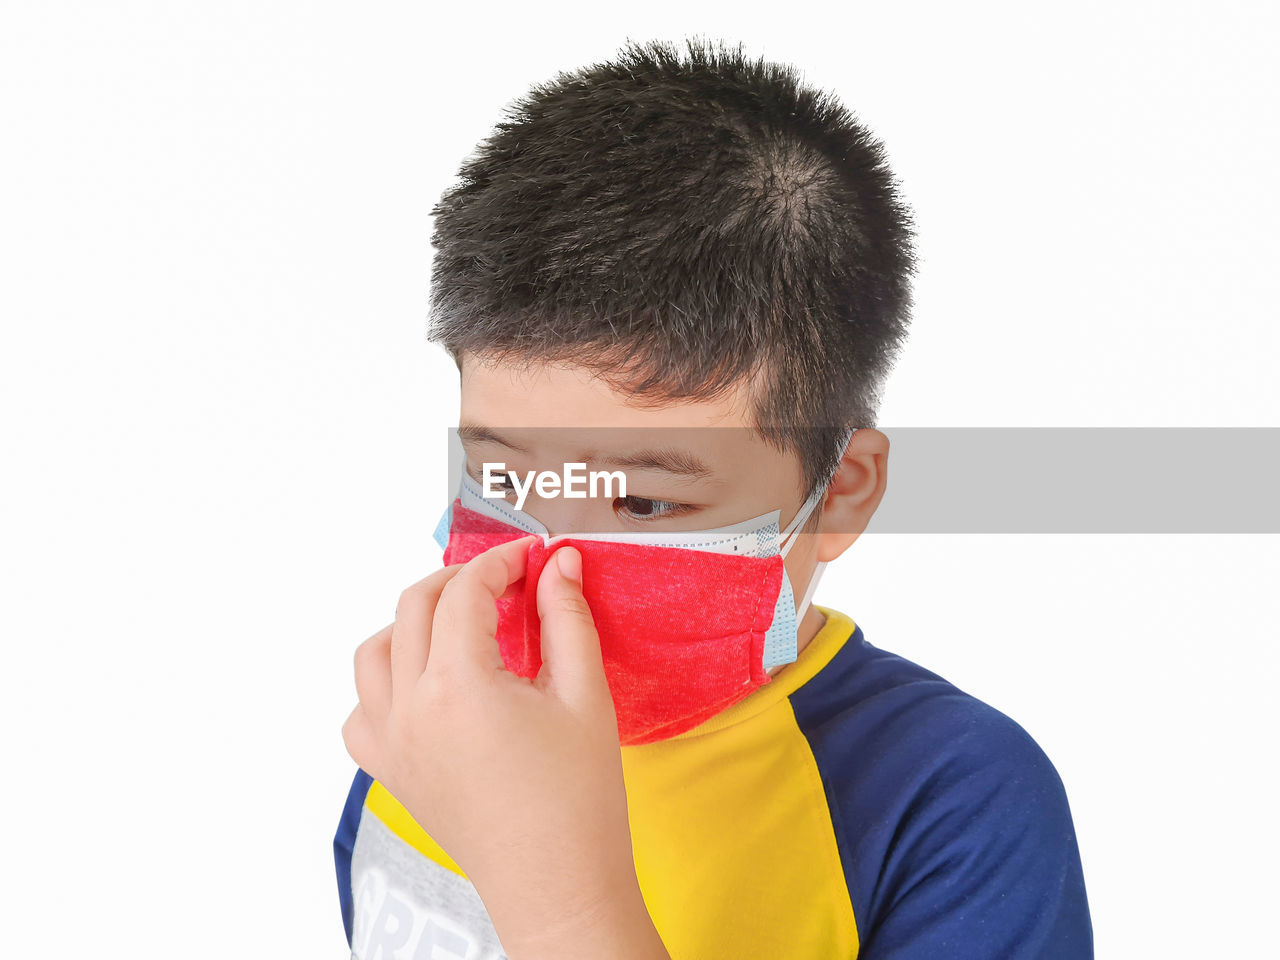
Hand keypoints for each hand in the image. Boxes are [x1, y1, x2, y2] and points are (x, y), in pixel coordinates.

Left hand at [341, 536, 670, 959]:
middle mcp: (410, 709)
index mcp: (458, 686)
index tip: (532, 556)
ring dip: (412, 623)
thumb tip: (560, 564)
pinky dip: (381, 685)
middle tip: (505, 580)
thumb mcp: (585, 695)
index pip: (465, 593)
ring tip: (459, 624)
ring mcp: (392, 744)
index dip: (501, 561)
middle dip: (460, 580)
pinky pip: (360, 712)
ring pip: (373, 652)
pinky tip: (423, 685)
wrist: (558, 884)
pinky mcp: (391, 773)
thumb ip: (567, 617)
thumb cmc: (578, 801)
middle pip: (414, 607)